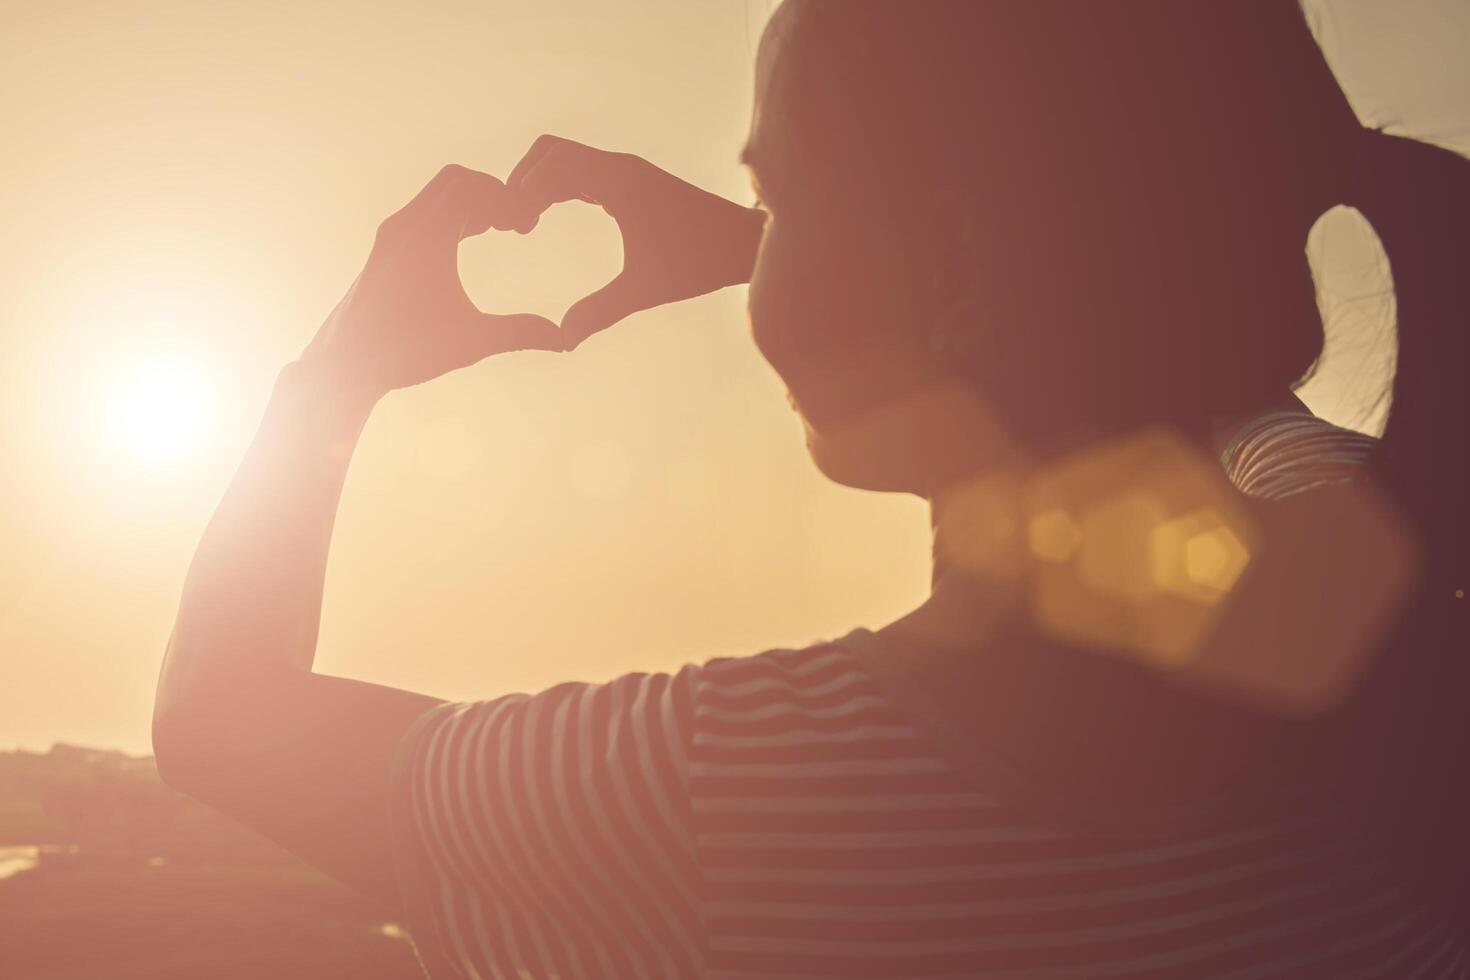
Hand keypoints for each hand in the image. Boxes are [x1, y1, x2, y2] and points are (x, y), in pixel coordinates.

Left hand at [301, 164, 562, 396]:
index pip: (471, 187)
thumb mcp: (472, 342)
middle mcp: (405, 227)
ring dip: (470, 202)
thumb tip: (564, 339)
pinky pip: (425, 210)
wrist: (348, 361)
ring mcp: (393, 234)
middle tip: (515, 221)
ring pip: (437, 194)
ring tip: (499, 228)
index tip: (526, 222)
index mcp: (427, 239)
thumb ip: (520, 333)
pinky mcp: (387, 245)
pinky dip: (451, 213)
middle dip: (490, 192)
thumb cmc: (406, 352)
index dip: (505, 197)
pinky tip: (472, 239)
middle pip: (455, 179)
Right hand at [504, 135, 766, 348]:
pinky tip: (549, 218)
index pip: (551, 166)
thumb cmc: (700, 262)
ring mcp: (626, 170)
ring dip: (539, 183)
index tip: (514, 229)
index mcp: (619, 181)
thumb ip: (601, 311)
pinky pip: (583, 170)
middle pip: (550, 151)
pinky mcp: (632, 180)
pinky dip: (558, 186)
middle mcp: (620, 166)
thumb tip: (562, 339)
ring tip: (525, 224)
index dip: (522, 191)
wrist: (744, 243)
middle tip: (512, 224)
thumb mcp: (646, 289)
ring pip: (565, 158)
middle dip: (523, 181)